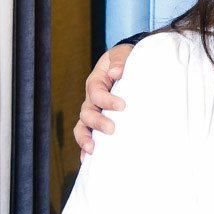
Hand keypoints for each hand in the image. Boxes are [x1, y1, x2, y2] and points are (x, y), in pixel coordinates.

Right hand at [73, 44, 133, 159]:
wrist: (131, 66)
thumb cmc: (127, 59)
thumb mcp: (124, 53)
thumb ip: (120, 60)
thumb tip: (115, 73)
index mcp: (97, 81)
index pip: (96, 92)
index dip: (106, 100)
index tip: (122, 106)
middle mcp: (92, 98)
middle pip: (87, 112)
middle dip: (97, 122)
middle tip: (112, 129)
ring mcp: (94, 112)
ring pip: (82, 126)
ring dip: (86, 138)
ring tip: (93, 149)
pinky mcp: (100, 122)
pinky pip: (89, 135)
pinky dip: (86, 148)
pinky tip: (88, 160)